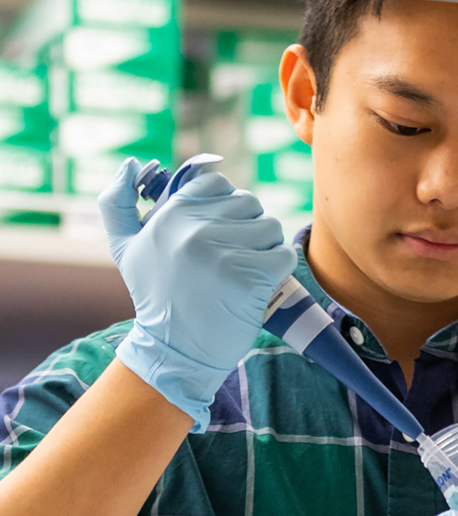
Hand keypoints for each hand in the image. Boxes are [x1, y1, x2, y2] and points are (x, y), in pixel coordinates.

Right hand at [98, 157, 296, 431]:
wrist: (174, 352)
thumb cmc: (156, 299)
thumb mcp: (124, 249)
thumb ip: (116, 203)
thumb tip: (128, 164)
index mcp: (170, 214)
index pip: (219, 184)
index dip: (228, 207)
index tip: (221, 234)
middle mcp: (194, 229)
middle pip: (250, 203)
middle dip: (249, 228)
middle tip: (236, 257)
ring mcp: (223, 253)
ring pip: (271, 227)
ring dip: (267, 248)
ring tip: (248, 270)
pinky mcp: (249, 278)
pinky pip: (284, 255)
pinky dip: (280, 268)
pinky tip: (262, 283)